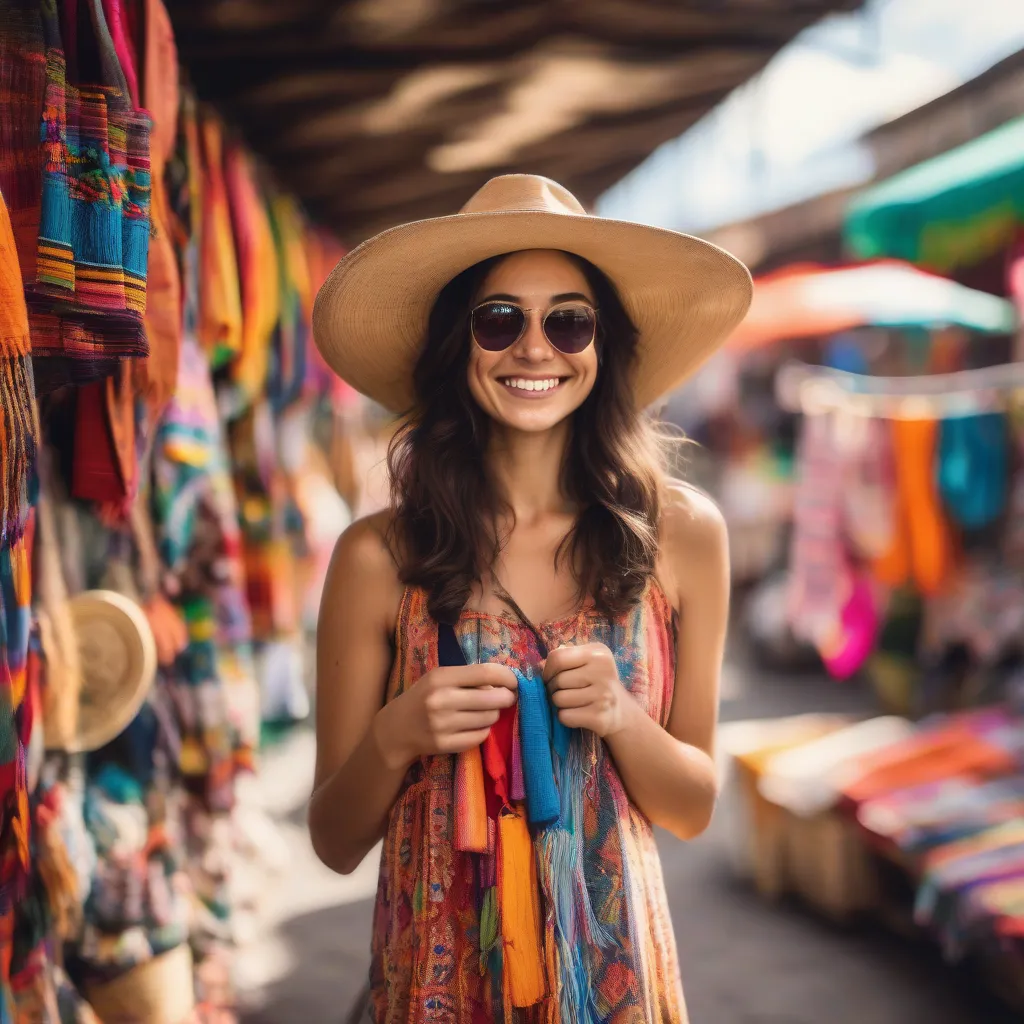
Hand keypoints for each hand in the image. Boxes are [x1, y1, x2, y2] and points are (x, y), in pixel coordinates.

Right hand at [375, 664, 517, 769]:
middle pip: (492, 699)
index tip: (515, 681)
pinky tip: (474, 726)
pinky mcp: (445, 745)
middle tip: (507, 698)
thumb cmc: (424, 697)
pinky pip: (480, 737)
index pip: (485, 673)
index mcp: (441, 677)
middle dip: (506, 698)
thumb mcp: (440, 679)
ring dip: (493, 714)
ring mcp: (443, 725)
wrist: (396, 729)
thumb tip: (505, 682)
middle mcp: (441, 700)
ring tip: (484, 711)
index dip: (506, 677)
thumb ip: (468, 678)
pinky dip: (483, 731)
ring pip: (489, 719)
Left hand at [543, 643, 635, 737]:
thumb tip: (538, 666)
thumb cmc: (595, 683)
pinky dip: (565, 717)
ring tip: (573, 703)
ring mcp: (604, 695)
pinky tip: (578, 714)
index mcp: (599, 653)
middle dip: (553, 689)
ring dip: (559, 704)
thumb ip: (564, 658)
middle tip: (565, 692)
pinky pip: (565, 716)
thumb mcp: (585, 663)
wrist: (621, 712)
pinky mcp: (600, 717)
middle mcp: (604, 671)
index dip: (547, 670)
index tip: (550, 678)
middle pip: (558, 680)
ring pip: (559, 699)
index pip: (558, 657)